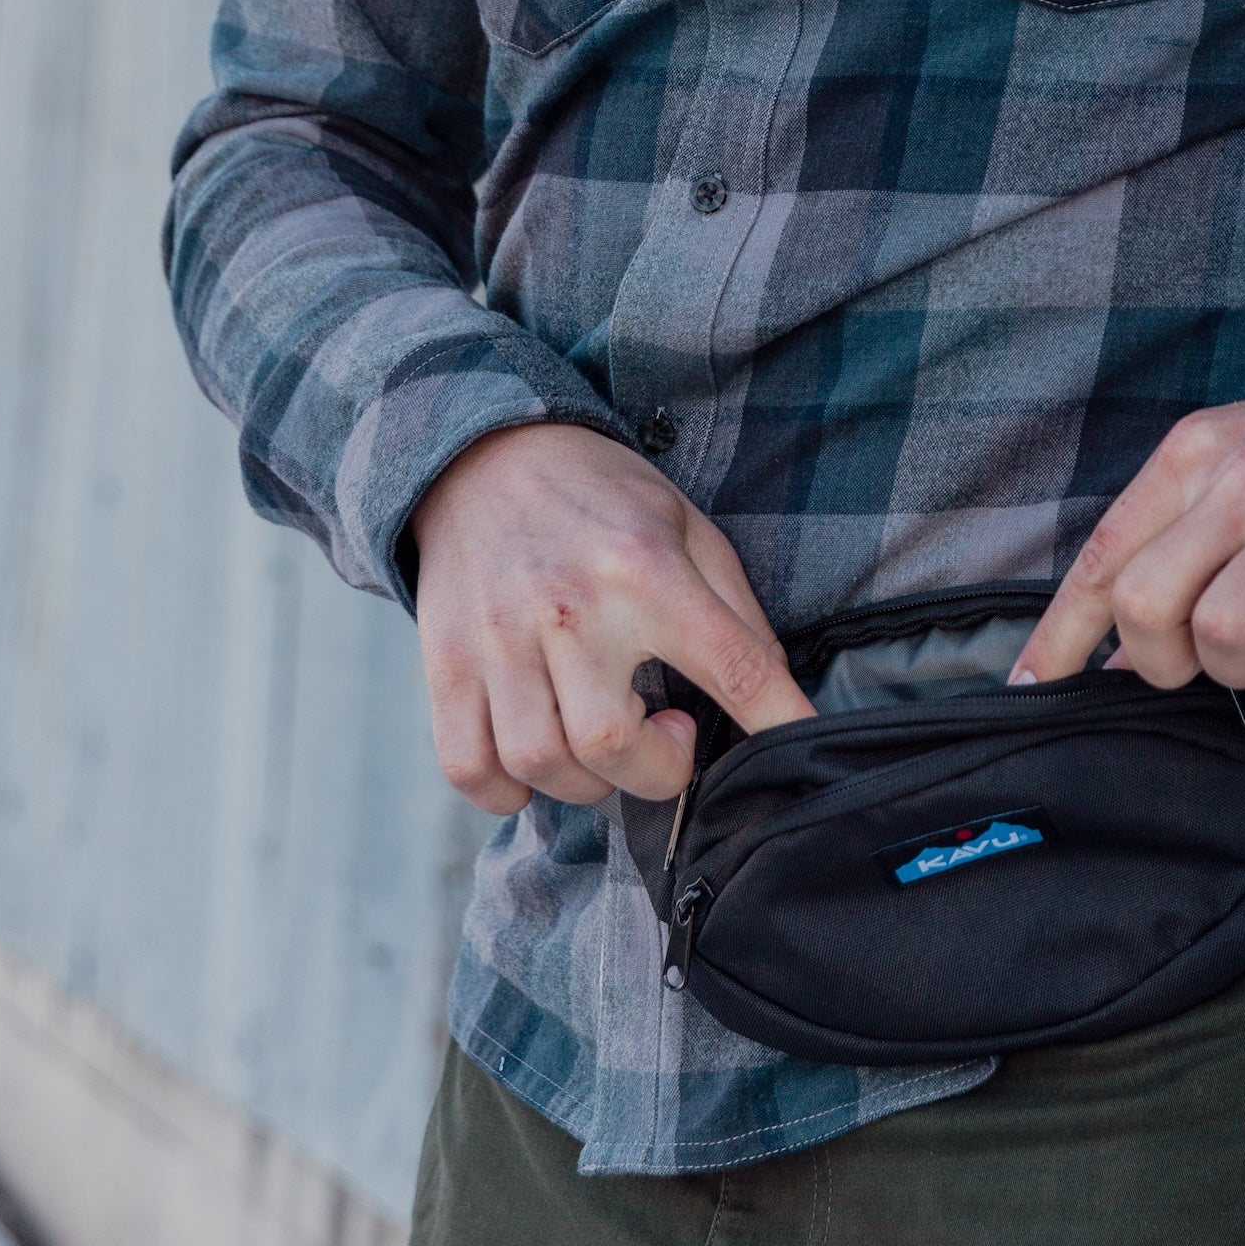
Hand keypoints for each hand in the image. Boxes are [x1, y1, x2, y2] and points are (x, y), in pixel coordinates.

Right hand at [409, 423, 812, 813]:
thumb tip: (773, 694)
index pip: (730, 665)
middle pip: (612, 744)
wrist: (484, 453)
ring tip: (602, 745)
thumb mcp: (687, 525)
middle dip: (657, 772)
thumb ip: (735, 610)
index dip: (776, 719)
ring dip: (585, 783)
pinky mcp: (446, 661)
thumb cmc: (601, 497)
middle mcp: (570, 607)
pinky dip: (504, 792)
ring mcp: (498, 638)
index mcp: (645, 569)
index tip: (798, 748)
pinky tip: (537, 764)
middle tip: (667, 738)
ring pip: (540, 764)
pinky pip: (468, 767)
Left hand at [1011, 381, 1244, 708]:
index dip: (1058, 637)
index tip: (1030, 691)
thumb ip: (1177, 541)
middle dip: (1162, 662)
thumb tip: (1116, 651)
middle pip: (1146, 604)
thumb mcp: (1242, 467)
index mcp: (1196, 454)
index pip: (1104, 556)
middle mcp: (1243, 478)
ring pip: (1222, 634)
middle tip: (1204, 659)